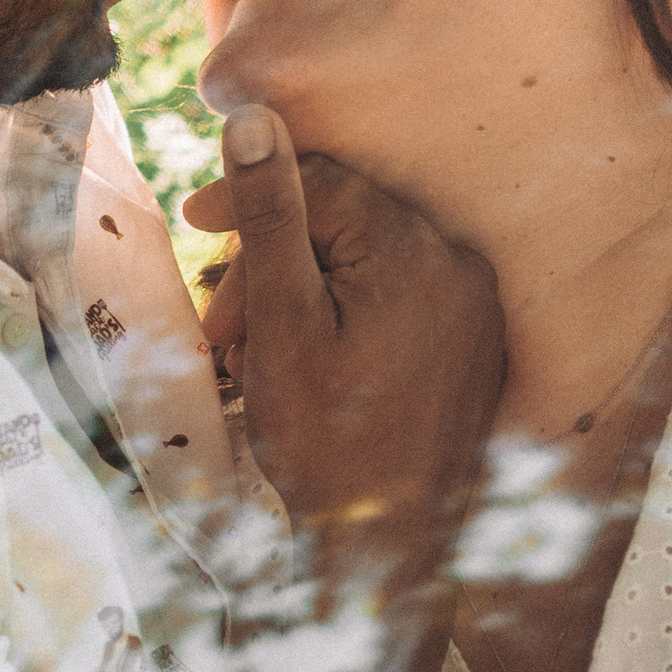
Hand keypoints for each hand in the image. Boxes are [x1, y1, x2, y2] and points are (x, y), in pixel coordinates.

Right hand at [183, 116, 501, 612]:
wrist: (390, 556)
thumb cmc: (326, 446)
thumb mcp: (282, 324)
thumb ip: (272, 216)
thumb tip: (254, 115)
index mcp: (417, 254)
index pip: (324, 181)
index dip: (252, 195)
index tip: (196, 222)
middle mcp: (461, 266)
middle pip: (345, 221)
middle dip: (272, 262)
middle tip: (222, 330)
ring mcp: (475, 307)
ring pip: (367, 260)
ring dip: (301, 293)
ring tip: (253, 358)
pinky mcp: (475, 343)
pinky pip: (399, 297)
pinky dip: (344, 315)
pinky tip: (307, 364)